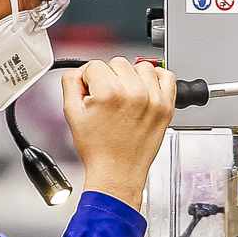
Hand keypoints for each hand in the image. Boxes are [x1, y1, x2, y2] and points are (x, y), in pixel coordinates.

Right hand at [61, 56, 174, 212]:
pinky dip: (156, 79)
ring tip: (125, 98)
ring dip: (131, 77)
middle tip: (108, 100)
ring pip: (140, 67)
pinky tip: (145, 91)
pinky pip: (166, 76)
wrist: (117, 173)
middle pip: (117, 63)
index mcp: (110, 93)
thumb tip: (80, 71)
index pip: (95, 65)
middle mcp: (134, 93)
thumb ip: (70, 83)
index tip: (92, 94)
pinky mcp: (166, 106)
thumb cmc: (98, 149)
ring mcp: (153, 99)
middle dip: (109, 78)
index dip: (89, 80)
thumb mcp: (72, 114)